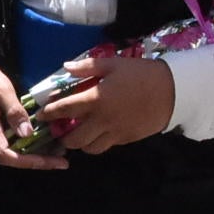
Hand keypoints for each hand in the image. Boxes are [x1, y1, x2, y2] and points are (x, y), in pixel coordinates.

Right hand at [0, 50, 52, 171]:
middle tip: (62, 159)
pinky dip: (27, 144)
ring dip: (34, 154)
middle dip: (38, 161)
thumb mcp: (2, 90)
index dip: (31, 162)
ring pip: (12, 152)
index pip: (8, 156)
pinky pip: (10, 142)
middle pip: (12, 158)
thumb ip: (15, 112)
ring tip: (57, 150)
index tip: (54, 161)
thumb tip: (27, 134)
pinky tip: (42, 139)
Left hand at [40, 52, 177, 154]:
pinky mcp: (126, 139)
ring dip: (80, 143)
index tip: (41, 115)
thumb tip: (65, 67)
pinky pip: (106, 147)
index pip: (64, 110)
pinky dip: (97, 143)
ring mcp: (115, 133)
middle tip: (60, 129)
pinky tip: (98, 133)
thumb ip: (87, 67)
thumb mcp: (113, 64)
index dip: (49, 114)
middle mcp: (102, 120)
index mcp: (96, 99)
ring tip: (79, 134)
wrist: (172, 91)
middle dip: (62, 137)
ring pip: (89, 149)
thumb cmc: (141, 74)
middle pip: (73, 139)